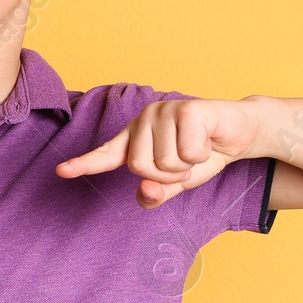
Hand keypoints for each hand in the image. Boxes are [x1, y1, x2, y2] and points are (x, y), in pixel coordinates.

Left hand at [55, 97, 260, 209]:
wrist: (240, 132)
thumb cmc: (203, 154)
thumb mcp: (178, 181)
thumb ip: (158, 193)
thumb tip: (145, 194)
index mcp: (136, 138)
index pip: (106, 154)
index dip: (84, 164)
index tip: (62, 172)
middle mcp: (144, 120)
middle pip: (141, 168)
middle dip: (169, 177)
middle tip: (186, 165)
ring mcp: (164, 111)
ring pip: (165, 163)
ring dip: (187, 167)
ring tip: (198, 150)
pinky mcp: (187, 109)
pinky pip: (187, 152)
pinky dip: (203, 155)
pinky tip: (208, 140)